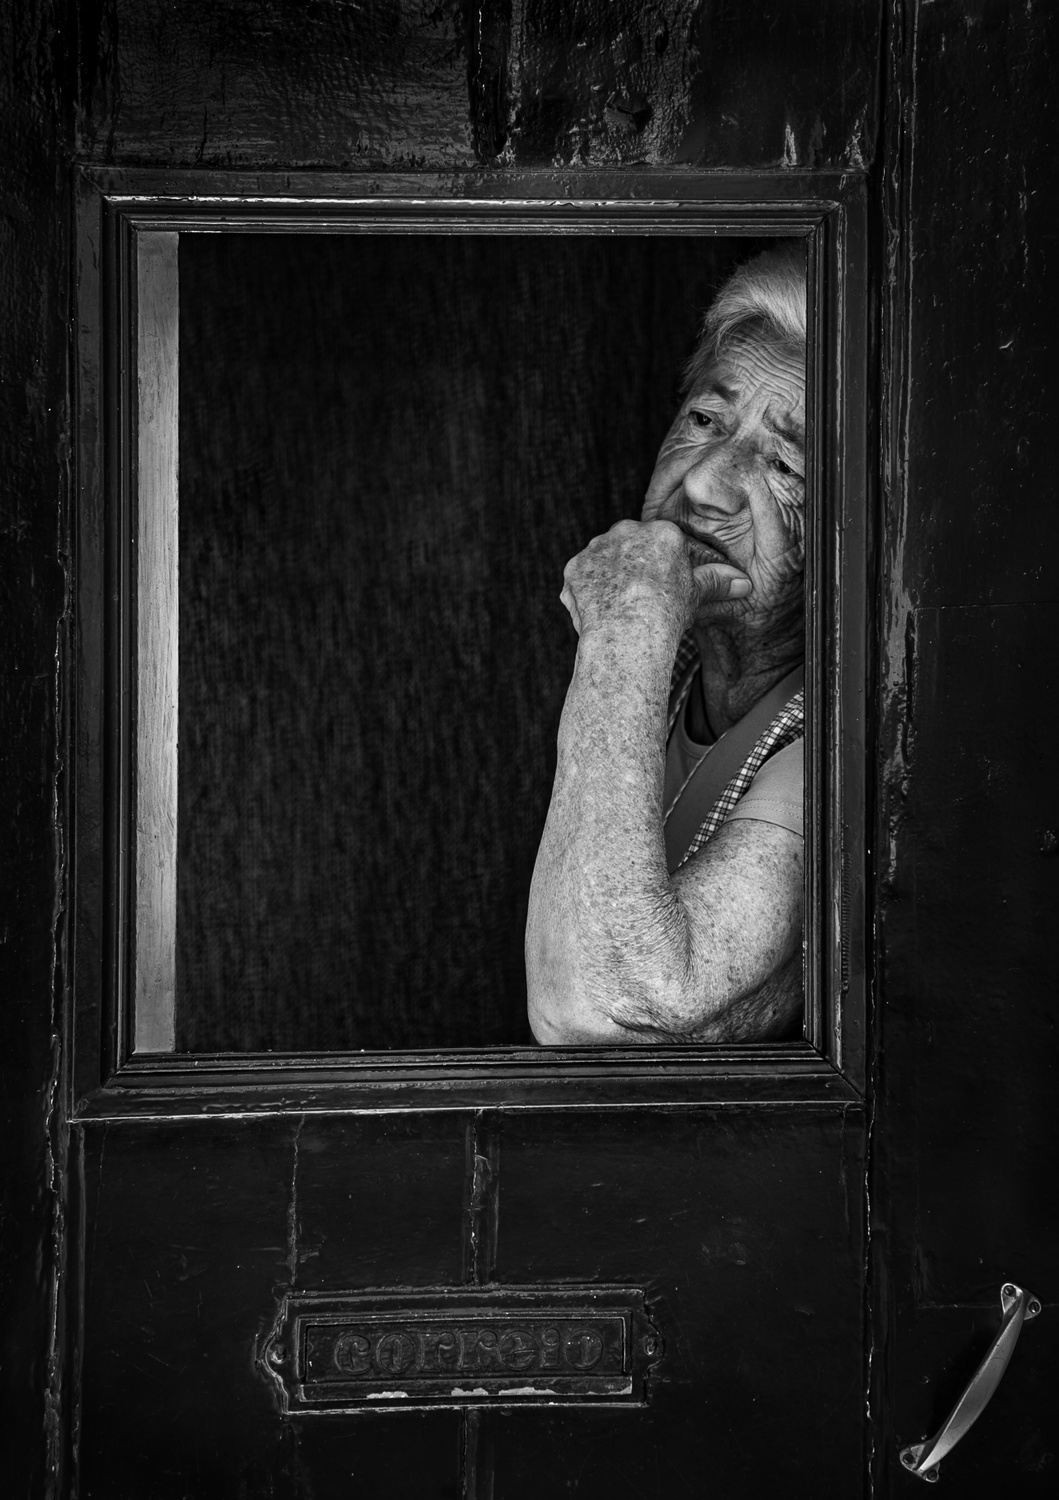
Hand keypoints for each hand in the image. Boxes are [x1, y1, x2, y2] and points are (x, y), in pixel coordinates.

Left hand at [559, 520, 750, 638]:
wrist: (628, 630)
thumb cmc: (666, 613)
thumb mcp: (697, 595)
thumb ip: (717, 582)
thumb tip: (744, 583)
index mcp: (662, 533)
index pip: (663, 544)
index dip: (662, 569)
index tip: (661, 589)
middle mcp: (627, 531)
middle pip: (632, 546)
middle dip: (634, 568)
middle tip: (639, 599)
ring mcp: (598, 547)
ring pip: (605, 559)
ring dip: (609, 578)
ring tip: (619, 608)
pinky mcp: (575, 566)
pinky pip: (582, 577)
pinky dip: (588, 592)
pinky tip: (600, 612)